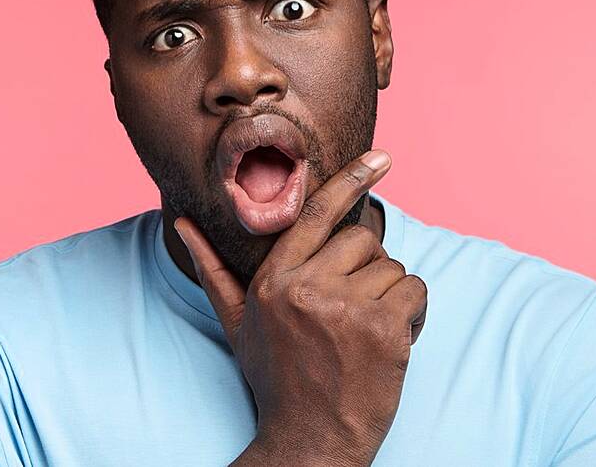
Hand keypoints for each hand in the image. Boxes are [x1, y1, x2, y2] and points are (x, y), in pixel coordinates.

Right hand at [175, 150, 427, 465]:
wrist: (309, 440)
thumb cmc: (275, 378)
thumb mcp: (236, 322)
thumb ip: (212, 269)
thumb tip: (181, 224)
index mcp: (273, 279)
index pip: (316, 212)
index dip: (351, 178)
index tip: (381, 157)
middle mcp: (305, 287)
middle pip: (362, 240)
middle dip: (367, 270)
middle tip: (353, 311)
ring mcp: (345, 307)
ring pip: (393, 267)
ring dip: (390, 296)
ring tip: (366, 334)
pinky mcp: (382, 328)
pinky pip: (414, 291)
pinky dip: (412, 315)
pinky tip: (390, 344)